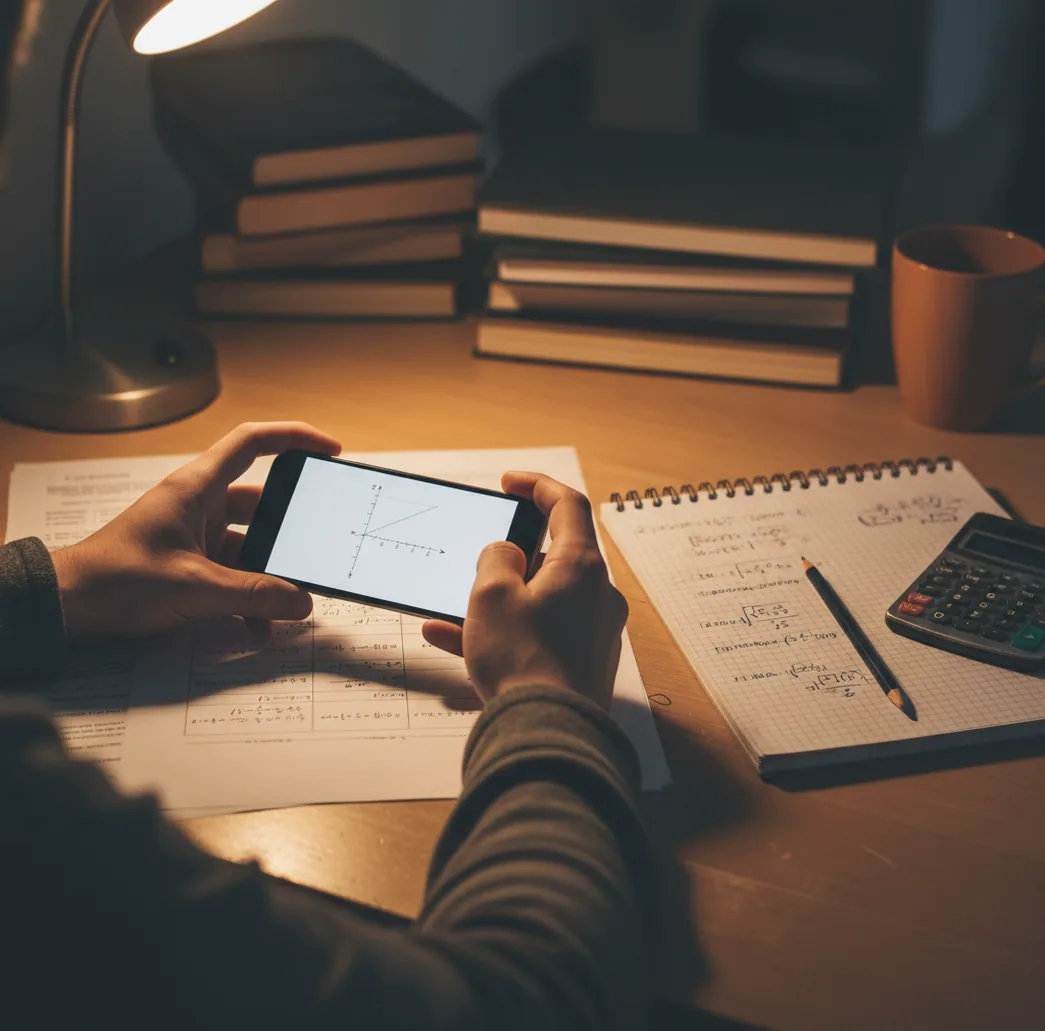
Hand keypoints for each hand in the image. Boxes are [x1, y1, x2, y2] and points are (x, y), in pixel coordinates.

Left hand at [51, 422, 340, 641]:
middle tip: (315, 547)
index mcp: (197, 488)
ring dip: (268, 574)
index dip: (296, 438)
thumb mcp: (195, 588)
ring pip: (249, 545)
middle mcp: (198, 505)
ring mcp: (194, 534)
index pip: (254, 443)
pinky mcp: (189, 562)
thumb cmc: (114, 580)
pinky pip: (232, 572)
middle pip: (260, 504)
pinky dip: (248, 595)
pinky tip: (258, 623)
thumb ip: (254, 595)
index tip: (329, 450)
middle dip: (289, 532)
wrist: (67, 607)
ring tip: (288, 601)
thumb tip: (300, 601)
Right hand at [422, 473, 627, 710]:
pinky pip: (539, 633)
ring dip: (498, 600)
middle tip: (479, 560)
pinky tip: (454, 640)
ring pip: (540, 599)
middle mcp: (597, 595)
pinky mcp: (582, 662)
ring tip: (452, 609)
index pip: (568, 505)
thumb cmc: (522, 661)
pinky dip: (504, 630)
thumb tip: (507, 555)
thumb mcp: (491, 596)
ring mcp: (593, 631)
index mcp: (582, 567)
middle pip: (555, 556)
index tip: (510, 483)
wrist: (548, 734)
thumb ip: (496, 560)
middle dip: (511, 557)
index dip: (537, 486)